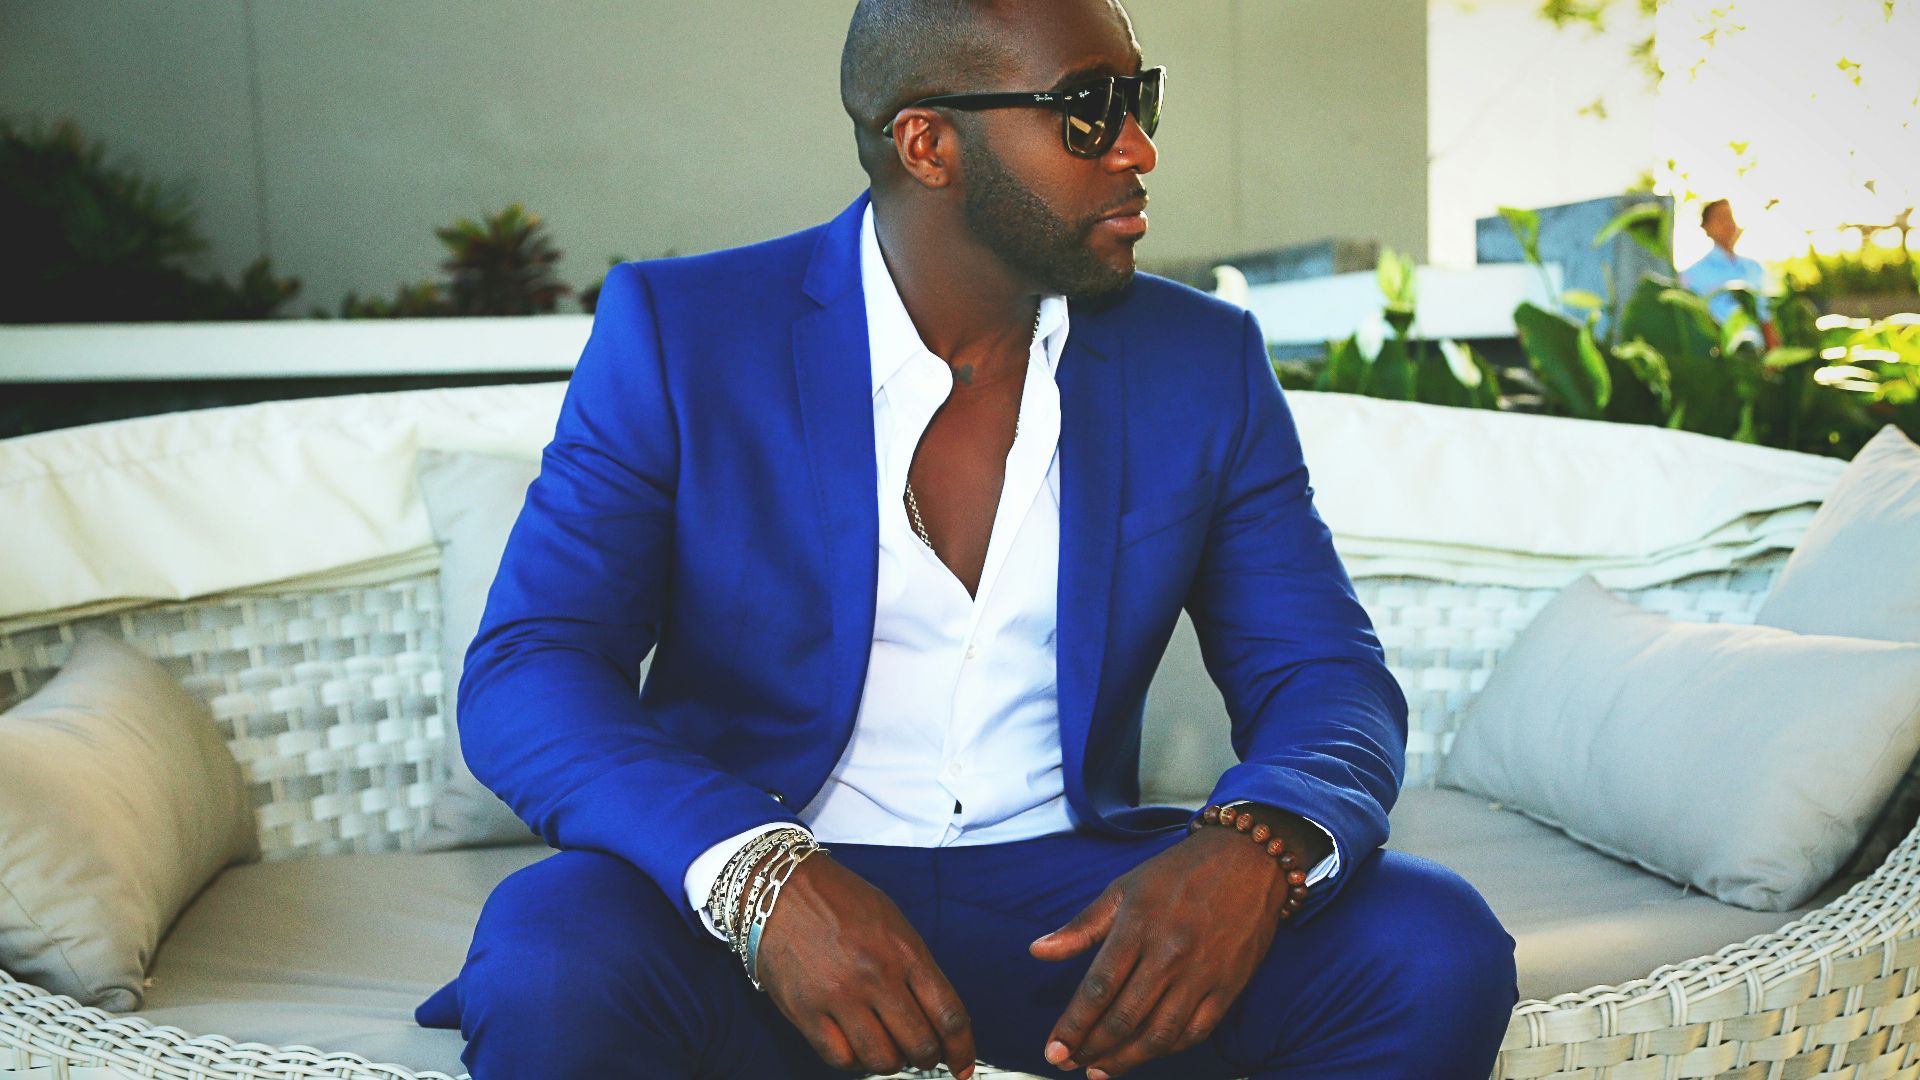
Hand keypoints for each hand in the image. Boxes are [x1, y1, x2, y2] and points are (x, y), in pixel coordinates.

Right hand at [754, 853, 975, 1078]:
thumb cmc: (839, 900)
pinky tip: (855, 1046)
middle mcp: (876, 975)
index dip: (962, 1050)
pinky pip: (840, 1059)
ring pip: (882, 1060)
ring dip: (891, 1062)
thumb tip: (936, 1015)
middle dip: (928, 1058)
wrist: (779, 887)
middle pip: (920, 1044)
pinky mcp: (805, 1011)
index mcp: (905, 951)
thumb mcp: (892, 921)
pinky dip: (854, 1061)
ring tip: (887, 1049)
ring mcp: (840, 995)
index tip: (962, 1066)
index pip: (949, 1015)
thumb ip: (915, 967)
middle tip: (921, 1054)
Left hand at [1029, 805, 1324, 1077]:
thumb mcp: (1124, 888)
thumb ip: (1082, 926)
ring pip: (1158, 1034)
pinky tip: (1144, 1054)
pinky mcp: (1228, 987)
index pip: (1098, 988)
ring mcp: (1202, 973)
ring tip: (1100, 1069)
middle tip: (1069, 1063)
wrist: (1249, 860)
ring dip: (1125, 1059)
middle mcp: (1170, 954)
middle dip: (1091, 1048)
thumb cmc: (1181, 872)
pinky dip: (1166, 1050)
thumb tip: (1038, 951)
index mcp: (1138, 926)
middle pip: (1124, 1017)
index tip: (1054, 1049)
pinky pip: (1194, 1032)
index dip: (1073, 1025)